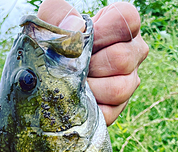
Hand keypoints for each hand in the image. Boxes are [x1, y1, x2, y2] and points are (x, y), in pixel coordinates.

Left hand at [38, 0, 148, 125]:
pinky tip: (77, 99)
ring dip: (90, 87)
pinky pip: (108, 111)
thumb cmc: (55, 44)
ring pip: (119, 88)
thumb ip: (58, 14)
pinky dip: (88, 106)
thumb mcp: (51, 22)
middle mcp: (132, 53)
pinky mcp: (117, 108)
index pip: (126, 21)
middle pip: (122, 58)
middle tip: (74, 66)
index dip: (102, 32)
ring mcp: (128, 82)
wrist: (45, 77)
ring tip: (74, 84)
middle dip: (91, 64)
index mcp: (122, 26)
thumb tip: (75, 27)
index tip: (83, 39)